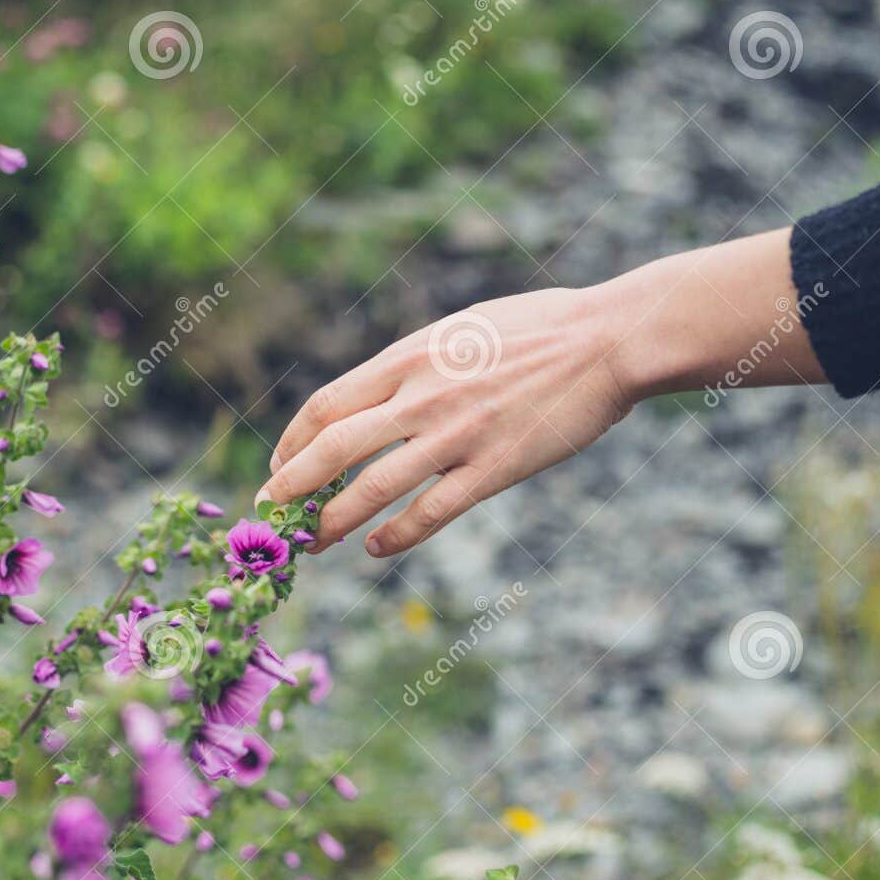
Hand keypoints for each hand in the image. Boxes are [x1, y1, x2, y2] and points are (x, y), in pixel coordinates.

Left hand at [259, 287, 634, 557]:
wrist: (608, 342)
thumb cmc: (540, 329)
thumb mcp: (460, 329)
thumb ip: (416, 363)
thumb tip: (379, 392)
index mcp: (409, 358)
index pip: (327, 406)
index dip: (293, 442)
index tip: (280, 466)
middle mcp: (422, 397)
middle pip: (333, 449)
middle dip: (292, 486)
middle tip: (270, 513)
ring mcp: (456, 436)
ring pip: (373, 489)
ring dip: (332, 521)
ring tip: (311, 543)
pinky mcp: (492, 469)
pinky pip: (430, 513)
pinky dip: (396, 536)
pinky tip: (376, 550)